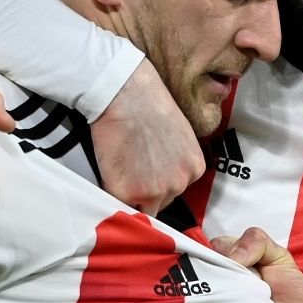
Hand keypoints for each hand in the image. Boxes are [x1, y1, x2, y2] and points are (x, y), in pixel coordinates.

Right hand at [91, 59, 204, 213]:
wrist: (126, 94)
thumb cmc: (149, 103)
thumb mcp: (179, 133)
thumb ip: (176, 158)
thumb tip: (163, 169)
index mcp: (195, 168)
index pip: (178, 189)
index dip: (159, 181)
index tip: (147, 171)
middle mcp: (179, 184)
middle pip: (162, 201)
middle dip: (146, 190)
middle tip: (130, 168)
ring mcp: (154, 191)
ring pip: (141, 208)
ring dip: (129, 196)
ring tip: (119, 169)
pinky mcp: (127, 193)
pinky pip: (117, 203)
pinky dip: (110, 192)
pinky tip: (108, 171)